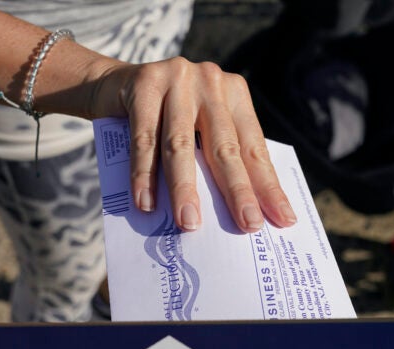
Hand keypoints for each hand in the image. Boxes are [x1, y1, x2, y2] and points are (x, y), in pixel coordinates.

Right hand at [91, 57, 296, 232]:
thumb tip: (233, 213)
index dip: (267, 186)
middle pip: (224, 147)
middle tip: (248, 225)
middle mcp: (210, 82)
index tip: (283, 219)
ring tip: (190, 223)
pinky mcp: (144, 84)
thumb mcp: (196, 128)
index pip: (254, 147)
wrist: (110, 85)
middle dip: (238, 191)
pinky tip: (146, 203)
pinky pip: (144, 139)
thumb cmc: (162, 118)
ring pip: (181, 145)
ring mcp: (177, 79)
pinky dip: (143, 174)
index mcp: (234, 94)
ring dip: (185, 189)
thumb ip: (214, 156)